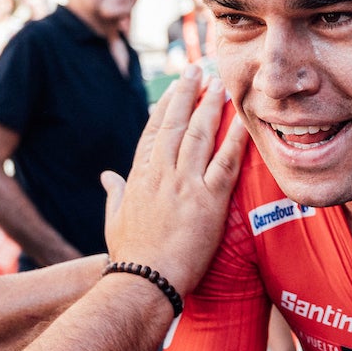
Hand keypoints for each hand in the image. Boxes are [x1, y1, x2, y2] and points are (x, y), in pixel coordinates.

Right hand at [102, 67, 247, 293]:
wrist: (145, 281)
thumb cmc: (130, 256)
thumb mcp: (114, 220)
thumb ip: (115, 193)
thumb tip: (108, 176)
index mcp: (139, 177)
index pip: (152, 132)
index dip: (165, 107)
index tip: (175, 89)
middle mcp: (161, 174)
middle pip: (175, 123)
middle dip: (187, 93)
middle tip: (198, 70)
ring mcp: (185, 185)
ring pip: (200, 135)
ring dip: (211, 106)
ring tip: (220, 84)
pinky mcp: (208, 200)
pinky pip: (226, 163)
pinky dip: (235, 139)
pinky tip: (243, 120)